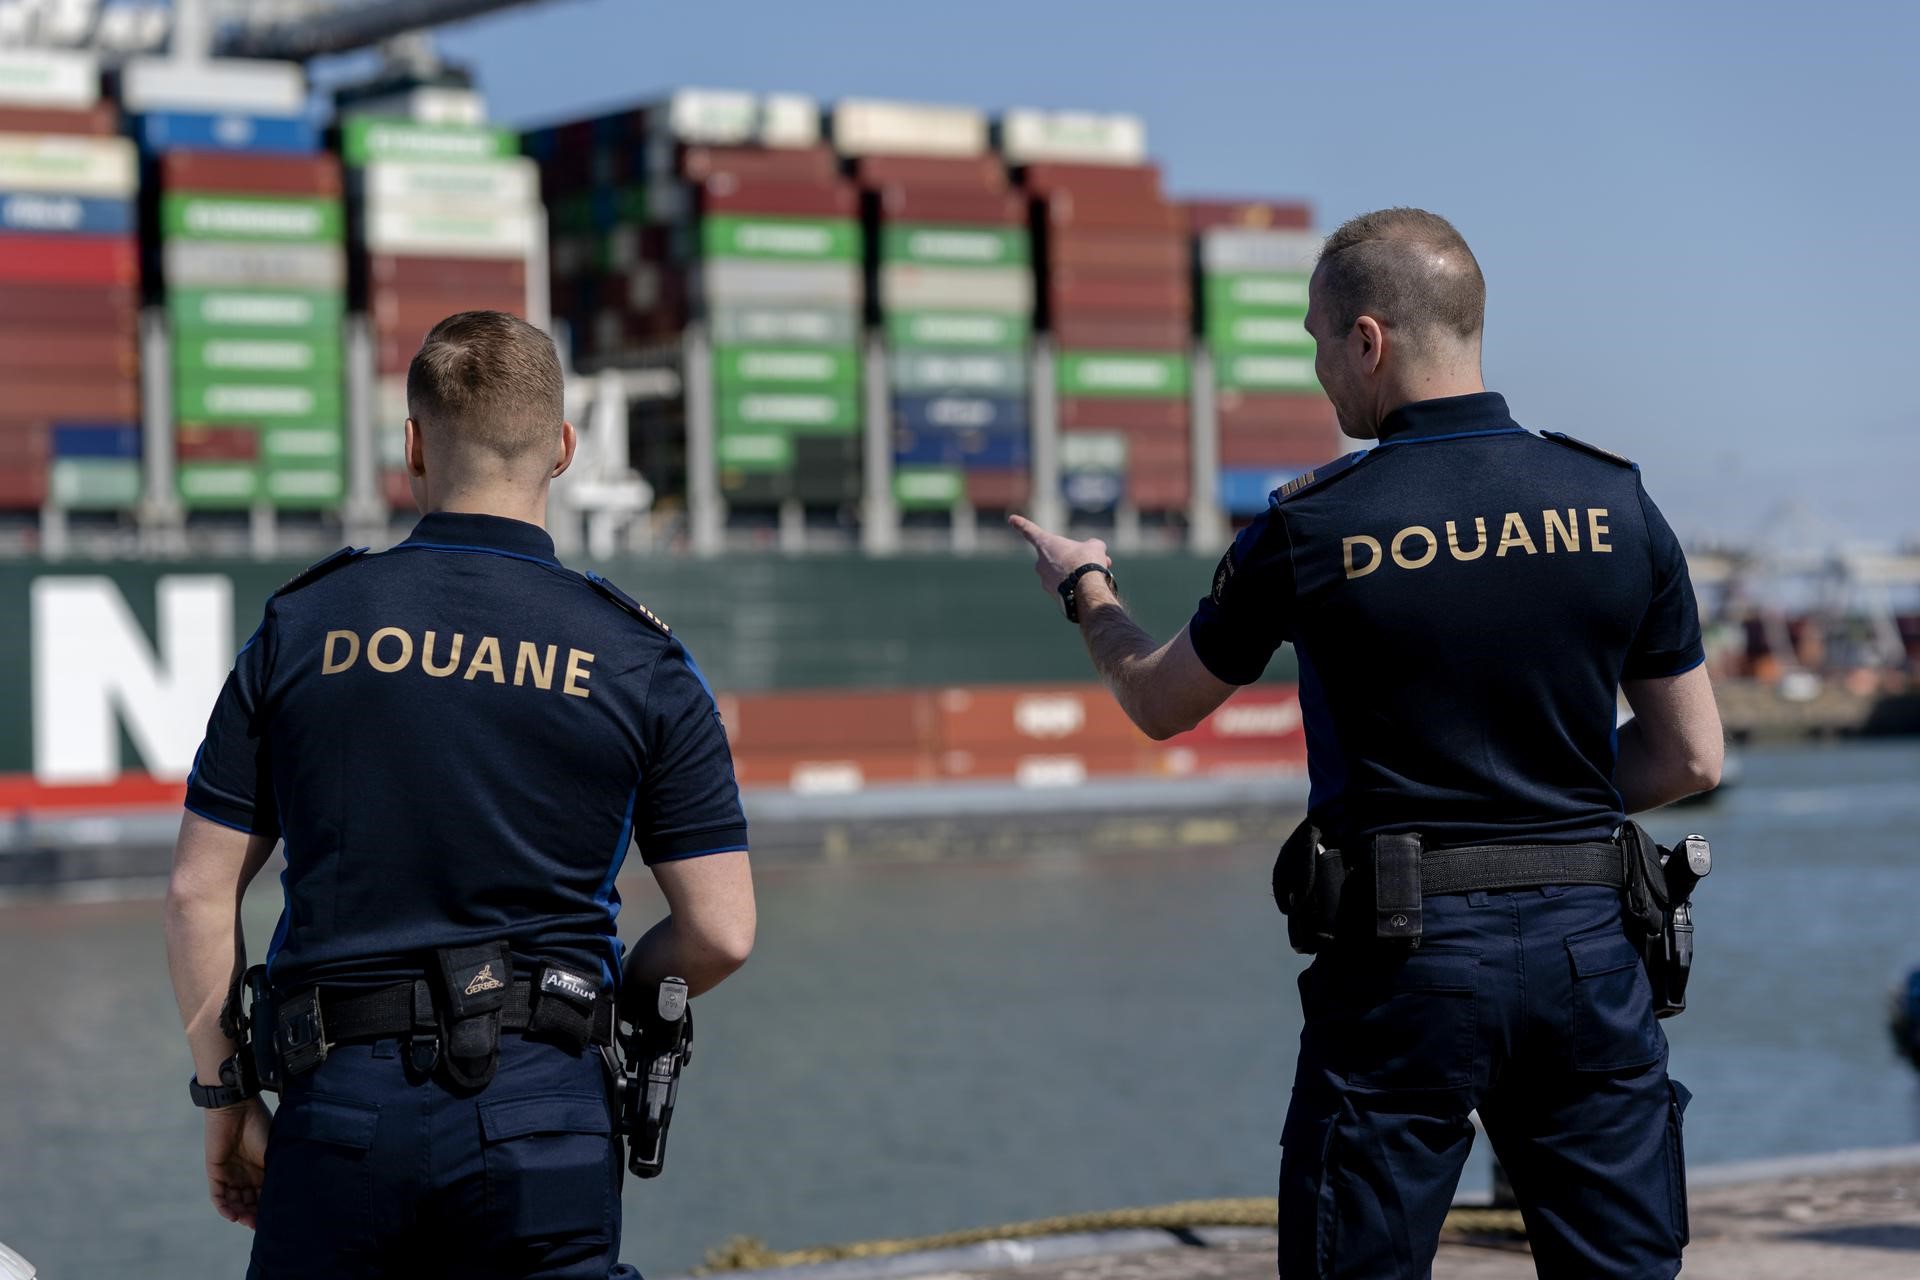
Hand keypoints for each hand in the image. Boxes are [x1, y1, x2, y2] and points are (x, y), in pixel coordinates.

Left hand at [204, 1095, 270, 1227]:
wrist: (237, 1108)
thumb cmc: (260, 1125)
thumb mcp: (274, 1151)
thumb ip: (277, 1170)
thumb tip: (292, 1192)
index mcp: (263, 1170)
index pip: (265, 1195)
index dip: (268, 1209)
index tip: (275, 1220)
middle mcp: (247, 1176)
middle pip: (249, 1203)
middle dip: (253, 1215)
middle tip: (259, 1225)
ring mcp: (230, 1175)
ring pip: (234, 1202)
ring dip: (239, 1214)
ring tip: (246, 1221)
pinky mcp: (215, 1173)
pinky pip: (218, 1196)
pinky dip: (224, 1208)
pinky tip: (233, 1215)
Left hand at [1009, 514, 1111, 598]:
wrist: (1086, 590)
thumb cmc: (1086, 562)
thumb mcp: (1094, 547)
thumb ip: (1091, 546)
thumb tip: (1094, 550)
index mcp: (1046, 545)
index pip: (1031, 531)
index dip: (1022, 524)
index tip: (1012, 519)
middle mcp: (1041, 563)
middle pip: (1057, 556)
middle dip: (1074, 558)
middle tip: (1091, 560)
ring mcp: (1045, 581)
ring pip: (1062, 572)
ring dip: (1077, 572)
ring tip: (1095, 574)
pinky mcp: (1053, 595)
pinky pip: (1064, 586)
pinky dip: (1075, 585)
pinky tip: (1088, 587)